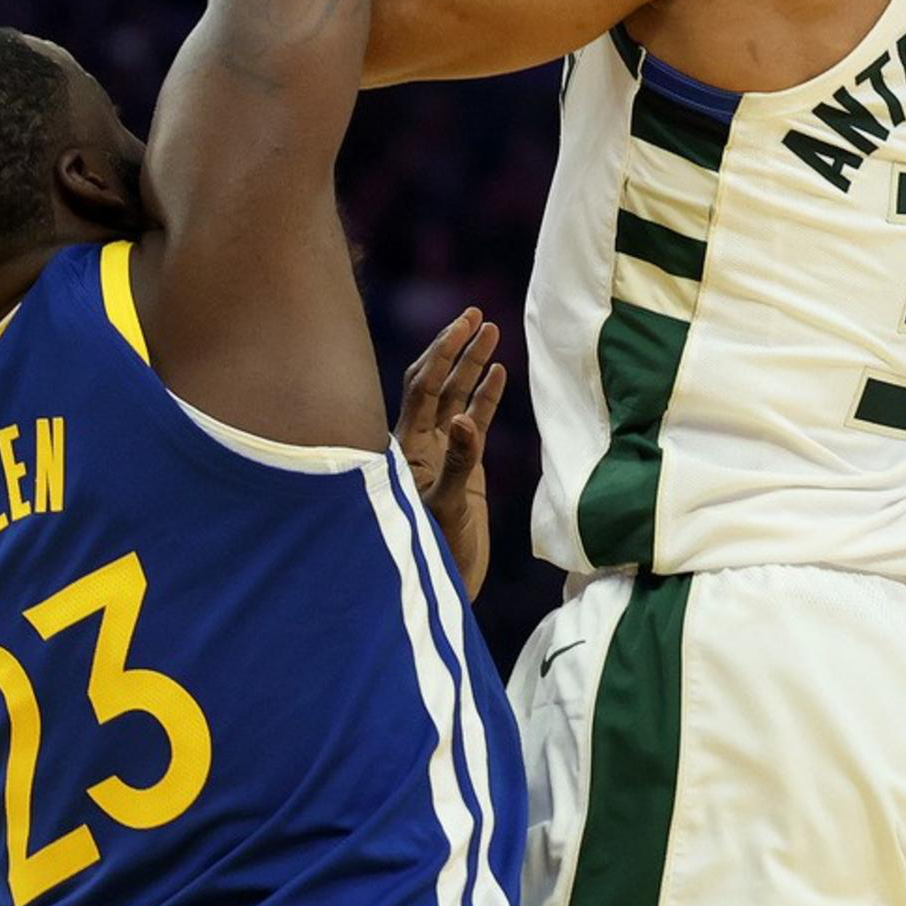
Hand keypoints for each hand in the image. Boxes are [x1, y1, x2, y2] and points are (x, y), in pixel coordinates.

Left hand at [394, 308, 506, 594]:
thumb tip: (465, 420)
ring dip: (472, 367)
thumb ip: (458, 463)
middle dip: (454, 349)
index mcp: (406, 448)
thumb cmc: (437, 554)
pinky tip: (499, 373)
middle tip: (476, 316)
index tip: (463, 326)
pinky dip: (486, 398)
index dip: (441, 354)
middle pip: (436, 383)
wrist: (447, 590)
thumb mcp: (447, 509)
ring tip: (492, 332)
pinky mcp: (461, 468)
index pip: (423, 387)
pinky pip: (474, 423)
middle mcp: (419, 444)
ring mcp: (440, 453)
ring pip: (456, 398)